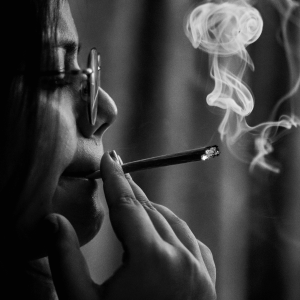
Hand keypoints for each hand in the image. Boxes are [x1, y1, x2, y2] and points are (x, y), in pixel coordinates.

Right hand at [46, 152, 215, 299]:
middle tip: (116, 175)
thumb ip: (65, 259)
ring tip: (133, 202)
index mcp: (152, 260)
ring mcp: (200, 269)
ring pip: (172, 222)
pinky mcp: (208, 280)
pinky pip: (190, 240)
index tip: (110, 158)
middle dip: (130, 191)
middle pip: (150, 210)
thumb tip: (52, 221)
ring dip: (151, 209)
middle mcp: (182, 258)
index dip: (115, 177)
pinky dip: (173, 228)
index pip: (128, 203)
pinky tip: (163, 228)